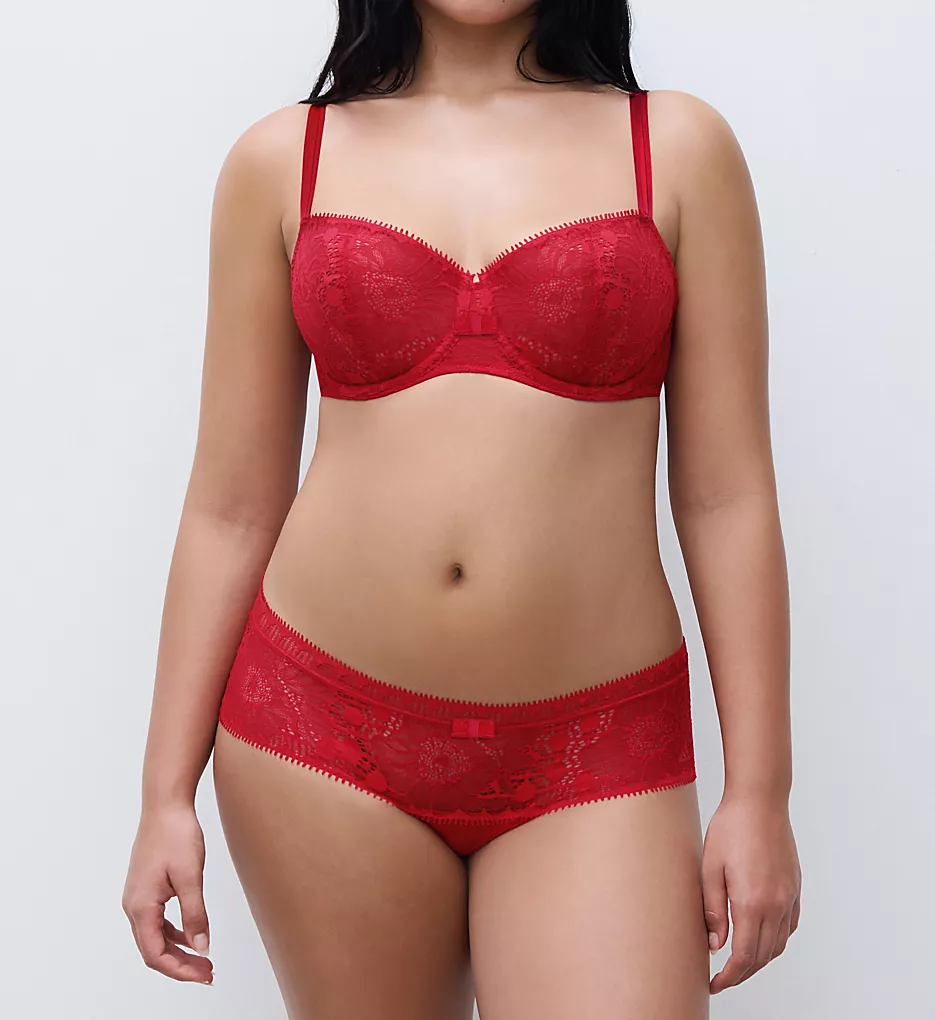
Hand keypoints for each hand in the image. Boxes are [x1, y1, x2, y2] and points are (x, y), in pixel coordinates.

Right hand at [122, 804, 213, 983]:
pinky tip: (191, 933)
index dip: (180, 970)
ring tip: (203, 959)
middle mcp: (133, 905)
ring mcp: (138, 896)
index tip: (203, 975)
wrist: (165, 805)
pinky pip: (157, 920)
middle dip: (180, 965)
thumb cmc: (175, 834)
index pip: (156, 955)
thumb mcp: (191, 877)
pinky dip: (173, 932)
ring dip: (178, 950)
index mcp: (140, 907)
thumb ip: (195, 915)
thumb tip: (200, 947)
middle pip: (153, 950)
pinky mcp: (145, 887)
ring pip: (154, 937)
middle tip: (207, 972)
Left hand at [702, 793, 800, 993]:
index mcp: (752, 902)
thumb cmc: (731, 827)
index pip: (743, 956)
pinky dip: (775, 940)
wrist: (760, 800)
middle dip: (742, 973)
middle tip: (722, 978)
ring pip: (778, 945)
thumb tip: (715, 944)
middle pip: (762, 956)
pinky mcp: (795, 887)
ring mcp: (789, 896)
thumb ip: (713, 909)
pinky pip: (789, 926)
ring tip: (738, 962)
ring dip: (760, 960)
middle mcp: (776, 905)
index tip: (714, 984)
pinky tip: (761, 937)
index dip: (729, 977)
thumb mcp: (710, 867)